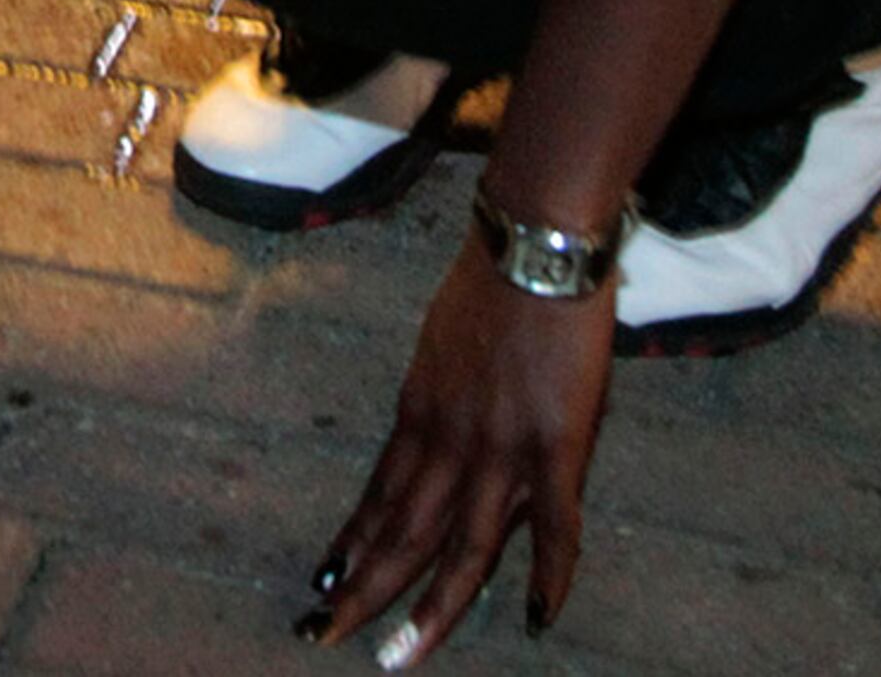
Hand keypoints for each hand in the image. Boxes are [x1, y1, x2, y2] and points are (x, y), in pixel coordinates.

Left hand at [303, 236, 612, 662]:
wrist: (532, 245)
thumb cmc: (490, 285)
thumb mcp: (439, 347)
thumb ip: (437, 402)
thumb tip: (430, 439)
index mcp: (418, 413)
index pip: (376, 496)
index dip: (352, 545)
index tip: (323, 584)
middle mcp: (448, 439)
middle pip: (401, 532)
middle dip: (362, 591)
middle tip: (323, 638)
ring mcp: (501, 446)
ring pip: (461, 547)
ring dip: (432, 608)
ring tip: (401, 657)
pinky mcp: (557, 444)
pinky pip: (554, 524)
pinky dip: (549, 573)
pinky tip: (540, 616)